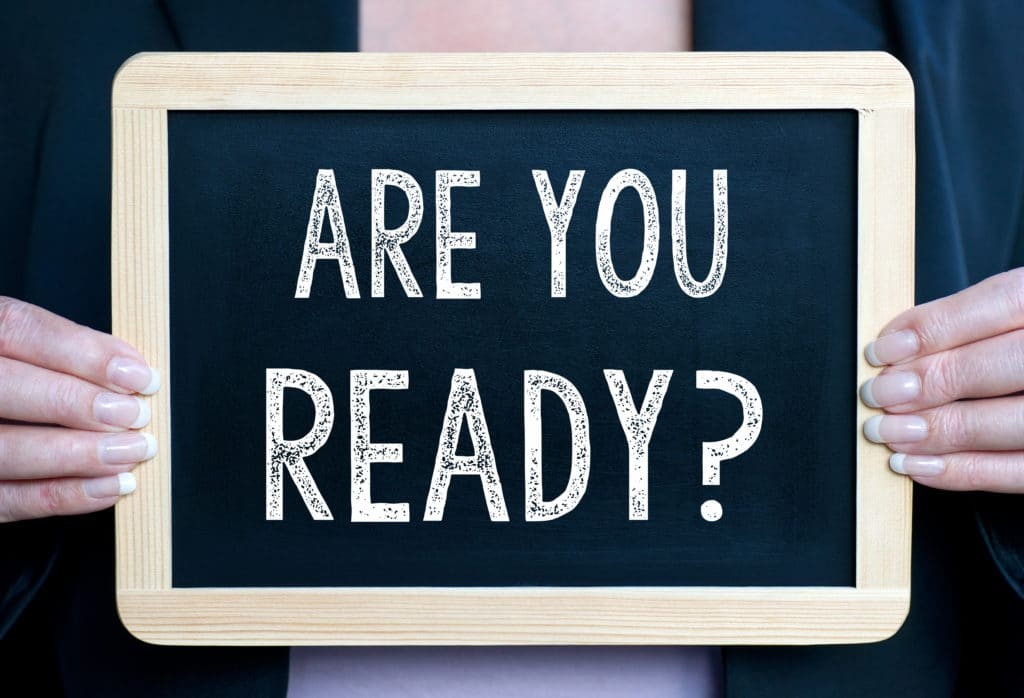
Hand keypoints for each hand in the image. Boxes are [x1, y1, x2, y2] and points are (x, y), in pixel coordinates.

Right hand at [0, 297, 157, 521]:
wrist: (0, 414)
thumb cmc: (21, 378)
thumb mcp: (29, 346)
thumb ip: (69, 350)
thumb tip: (130, 369)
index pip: (20, 330)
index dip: (83, 353)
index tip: (136, 375)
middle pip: (7, 388)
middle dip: (78, 403)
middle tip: (134, 415)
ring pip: (7, 449)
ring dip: (79, 454)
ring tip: (130, 451)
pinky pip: (11, 499)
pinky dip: (66, 494)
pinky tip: (110, 485)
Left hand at [861, 268, 1023, 491]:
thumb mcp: (1017, 315)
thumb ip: (968, 322)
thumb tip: (897, 346)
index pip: (999, 303)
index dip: (933, 327)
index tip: (882, 350)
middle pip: (995, 366)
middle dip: (926, 382)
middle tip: (878, 395)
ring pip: (1005, 423)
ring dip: (936, 431)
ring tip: (888, 433)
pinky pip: (1016, 472)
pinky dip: (961, 471)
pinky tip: (917, 465)